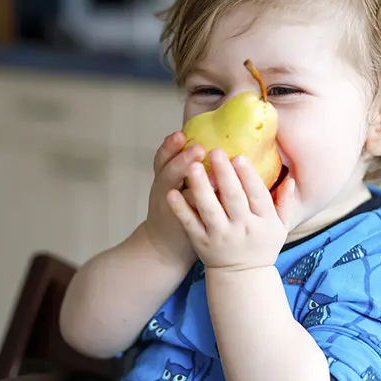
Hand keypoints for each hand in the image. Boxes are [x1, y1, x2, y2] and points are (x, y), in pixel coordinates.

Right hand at [145, 131, 205, 265]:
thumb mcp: (171, 182)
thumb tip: (205, 135)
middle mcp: (164, 191)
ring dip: (196, 185)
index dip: (169, 146)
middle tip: (198, 148)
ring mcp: (174, 210)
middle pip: (168, 172)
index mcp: (163, 176)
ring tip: (212, 176)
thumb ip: (184, 163)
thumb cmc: (173, 207)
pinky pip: (194, 217)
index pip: (162, 157)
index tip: (181, 134)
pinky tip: (218, 201)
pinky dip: (203, 209)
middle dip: (182, 160)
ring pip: (181, 195)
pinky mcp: (188, 227)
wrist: (164, 245)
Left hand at [167, 148, 295, 271]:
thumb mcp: (280, 227)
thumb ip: (284, 203)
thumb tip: (290, 178)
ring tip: (192, 166)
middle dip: (224, 175)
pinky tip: (173, 193)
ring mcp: (221, 236)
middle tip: (215, 152)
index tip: (239, 157)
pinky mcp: (202, 243)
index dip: (249, 176)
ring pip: (210, 209)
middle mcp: (243, 228)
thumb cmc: (262, 246)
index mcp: (264, 222)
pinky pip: (191, 224)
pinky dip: (182, 210)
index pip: (258, 196)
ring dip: (201, 188)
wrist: (243, 278)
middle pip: (233, 199)